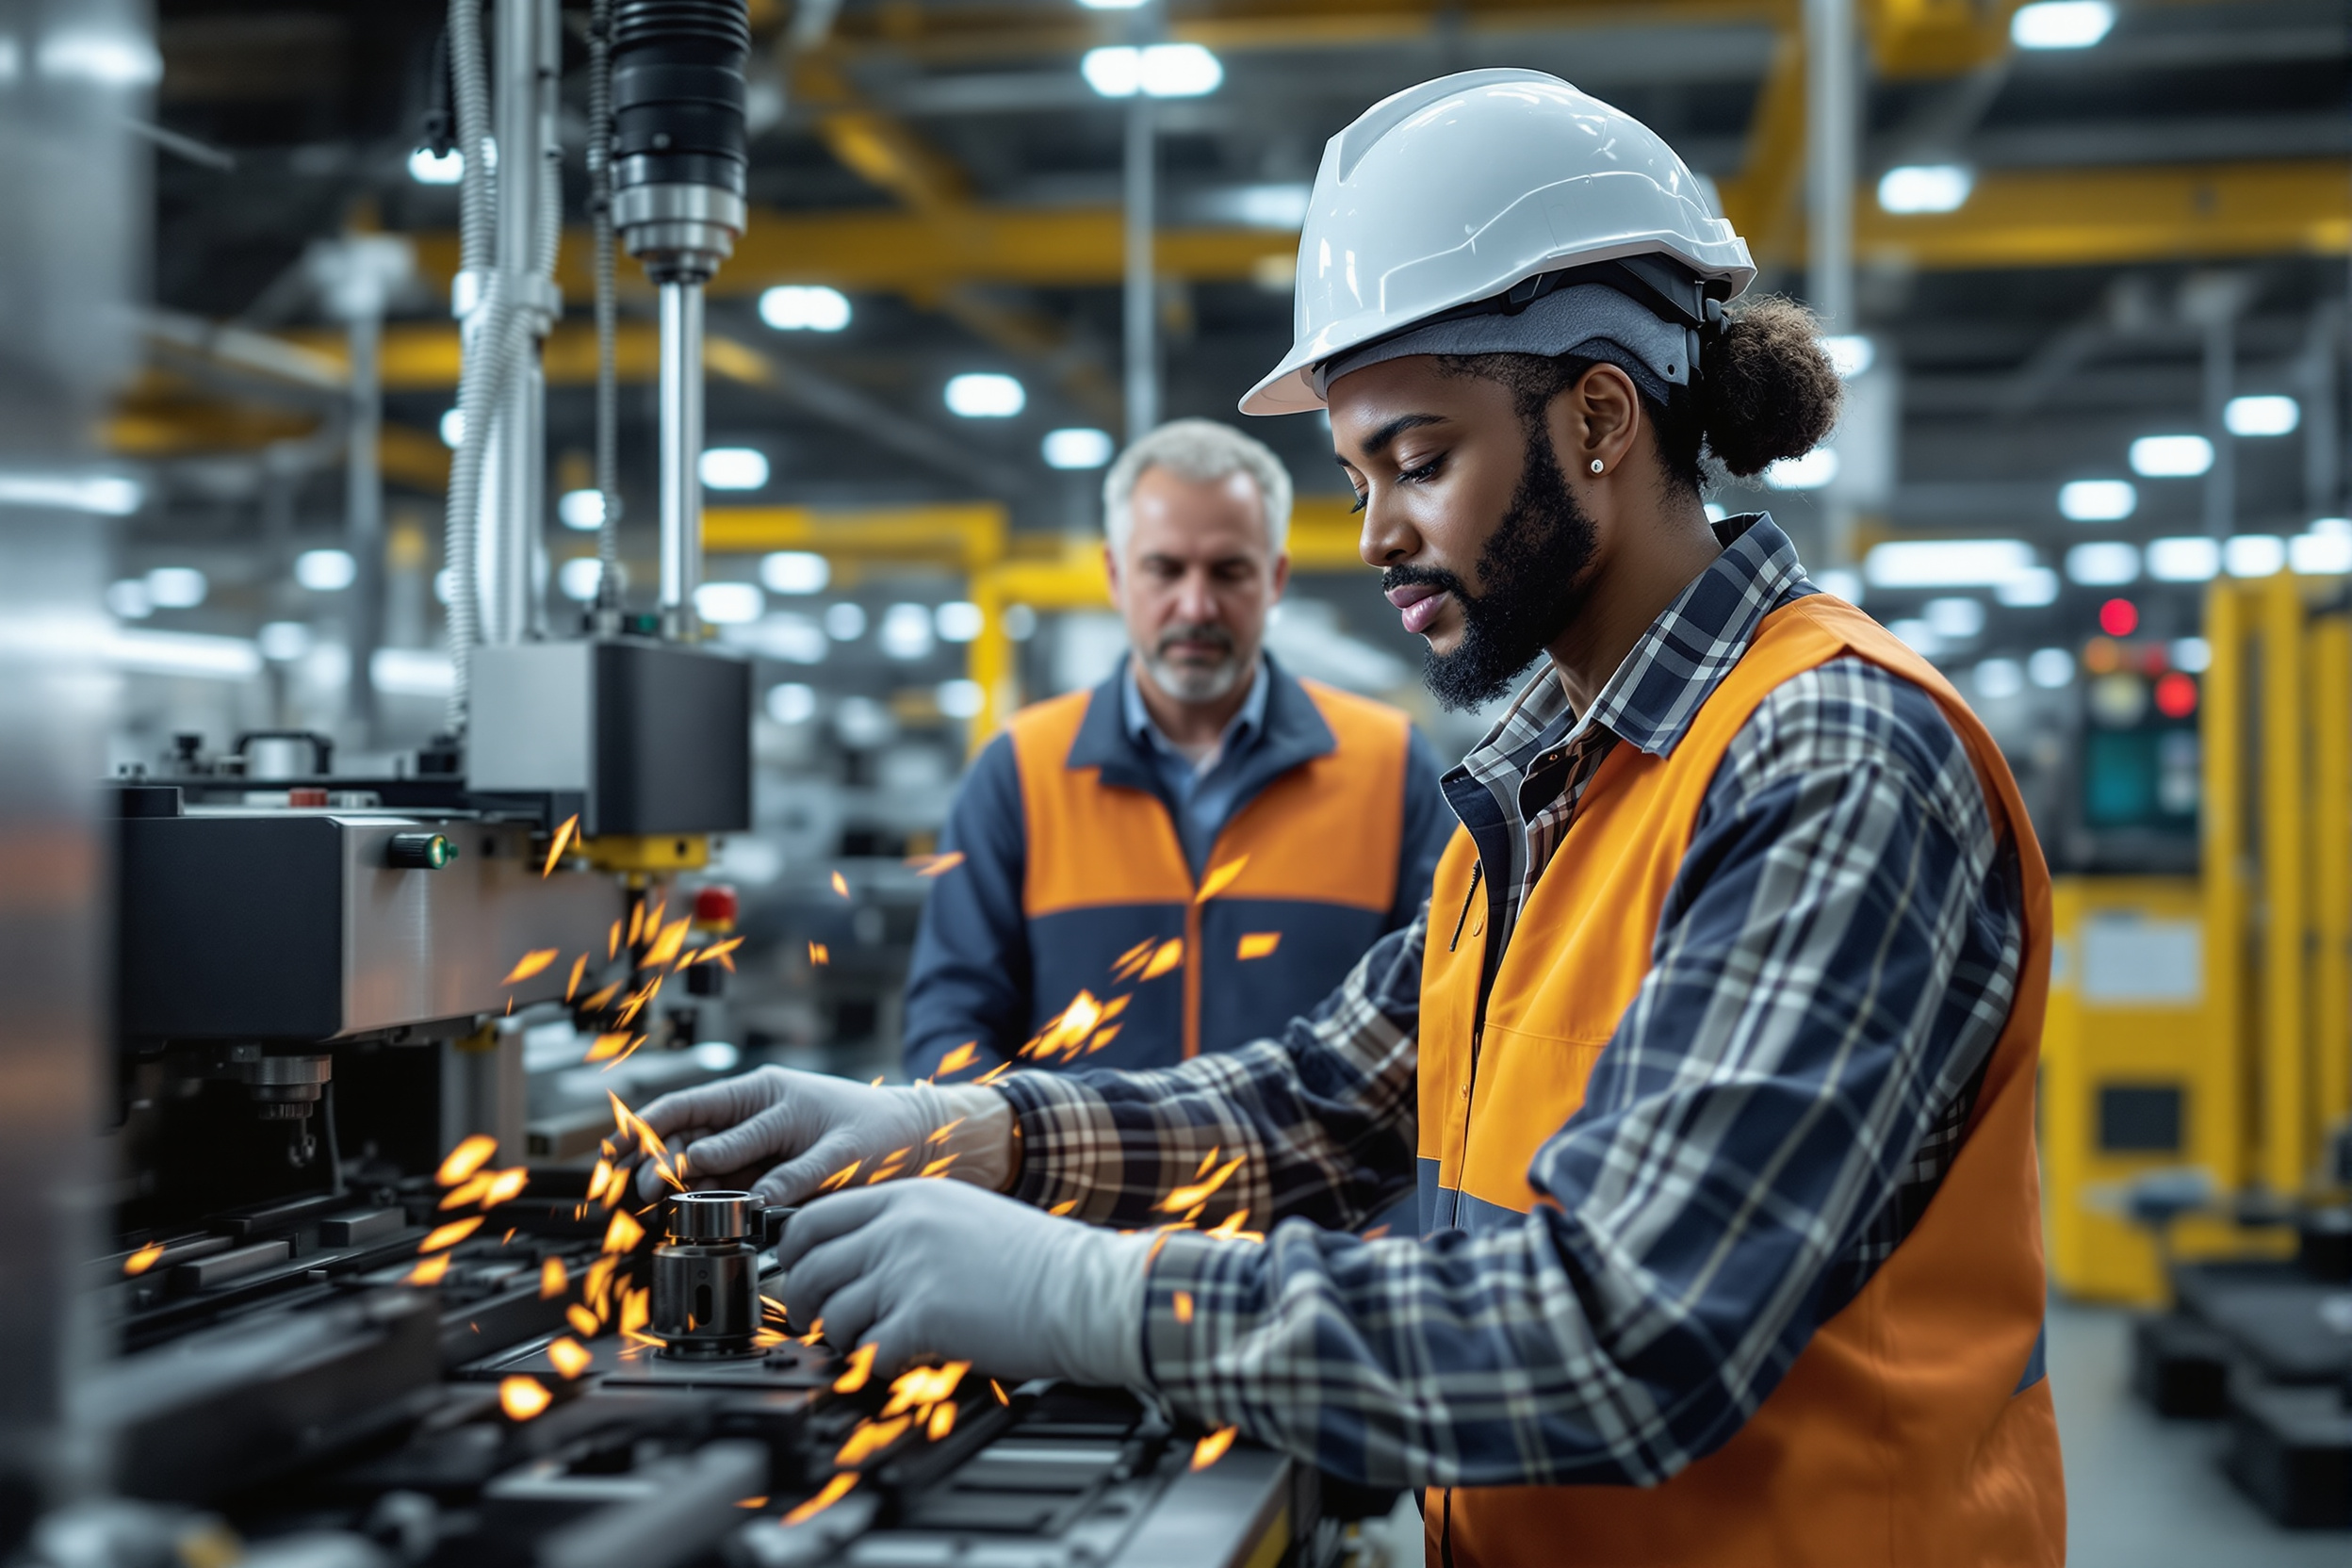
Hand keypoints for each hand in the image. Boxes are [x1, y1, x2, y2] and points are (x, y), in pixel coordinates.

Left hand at [625, 1066, 1013, 1203]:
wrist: (919, 1130)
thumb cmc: (845, 1138)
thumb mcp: (779, 1143)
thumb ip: (731, 1158)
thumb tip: (667, 1178)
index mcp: (754, 1094)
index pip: (682, 1105)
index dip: (642, 1129)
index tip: (609, 1155)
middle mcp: (774, 1100)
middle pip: (702, 1121)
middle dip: (663, 1154)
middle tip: (639, 1182)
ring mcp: (808, 1120)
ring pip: (744, 1138)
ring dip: (707, 1161)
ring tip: (680, 1179)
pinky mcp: (843, 1146)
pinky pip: (800, 1171)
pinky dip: (773, 1187)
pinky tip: (755, 1203)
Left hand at [777, 1180, 1152, 1385]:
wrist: (1085, 1289)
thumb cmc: (1038, 1262)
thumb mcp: (962, 1216)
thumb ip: (906, 1227)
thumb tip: (856, 1260)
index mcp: (908, 1197)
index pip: (814, 1220)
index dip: (796, 1258)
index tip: (802, 1279)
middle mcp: (900, 1227)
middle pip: (810, 1268)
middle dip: (808, 1306)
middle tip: (827, 1325)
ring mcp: (908, 1270)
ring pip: (834, 1315)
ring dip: (847, 1341)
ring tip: (877, 1346)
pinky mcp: (922, 1317)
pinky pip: (868, 1352)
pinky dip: (880, 1368)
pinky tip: (907, 1362)